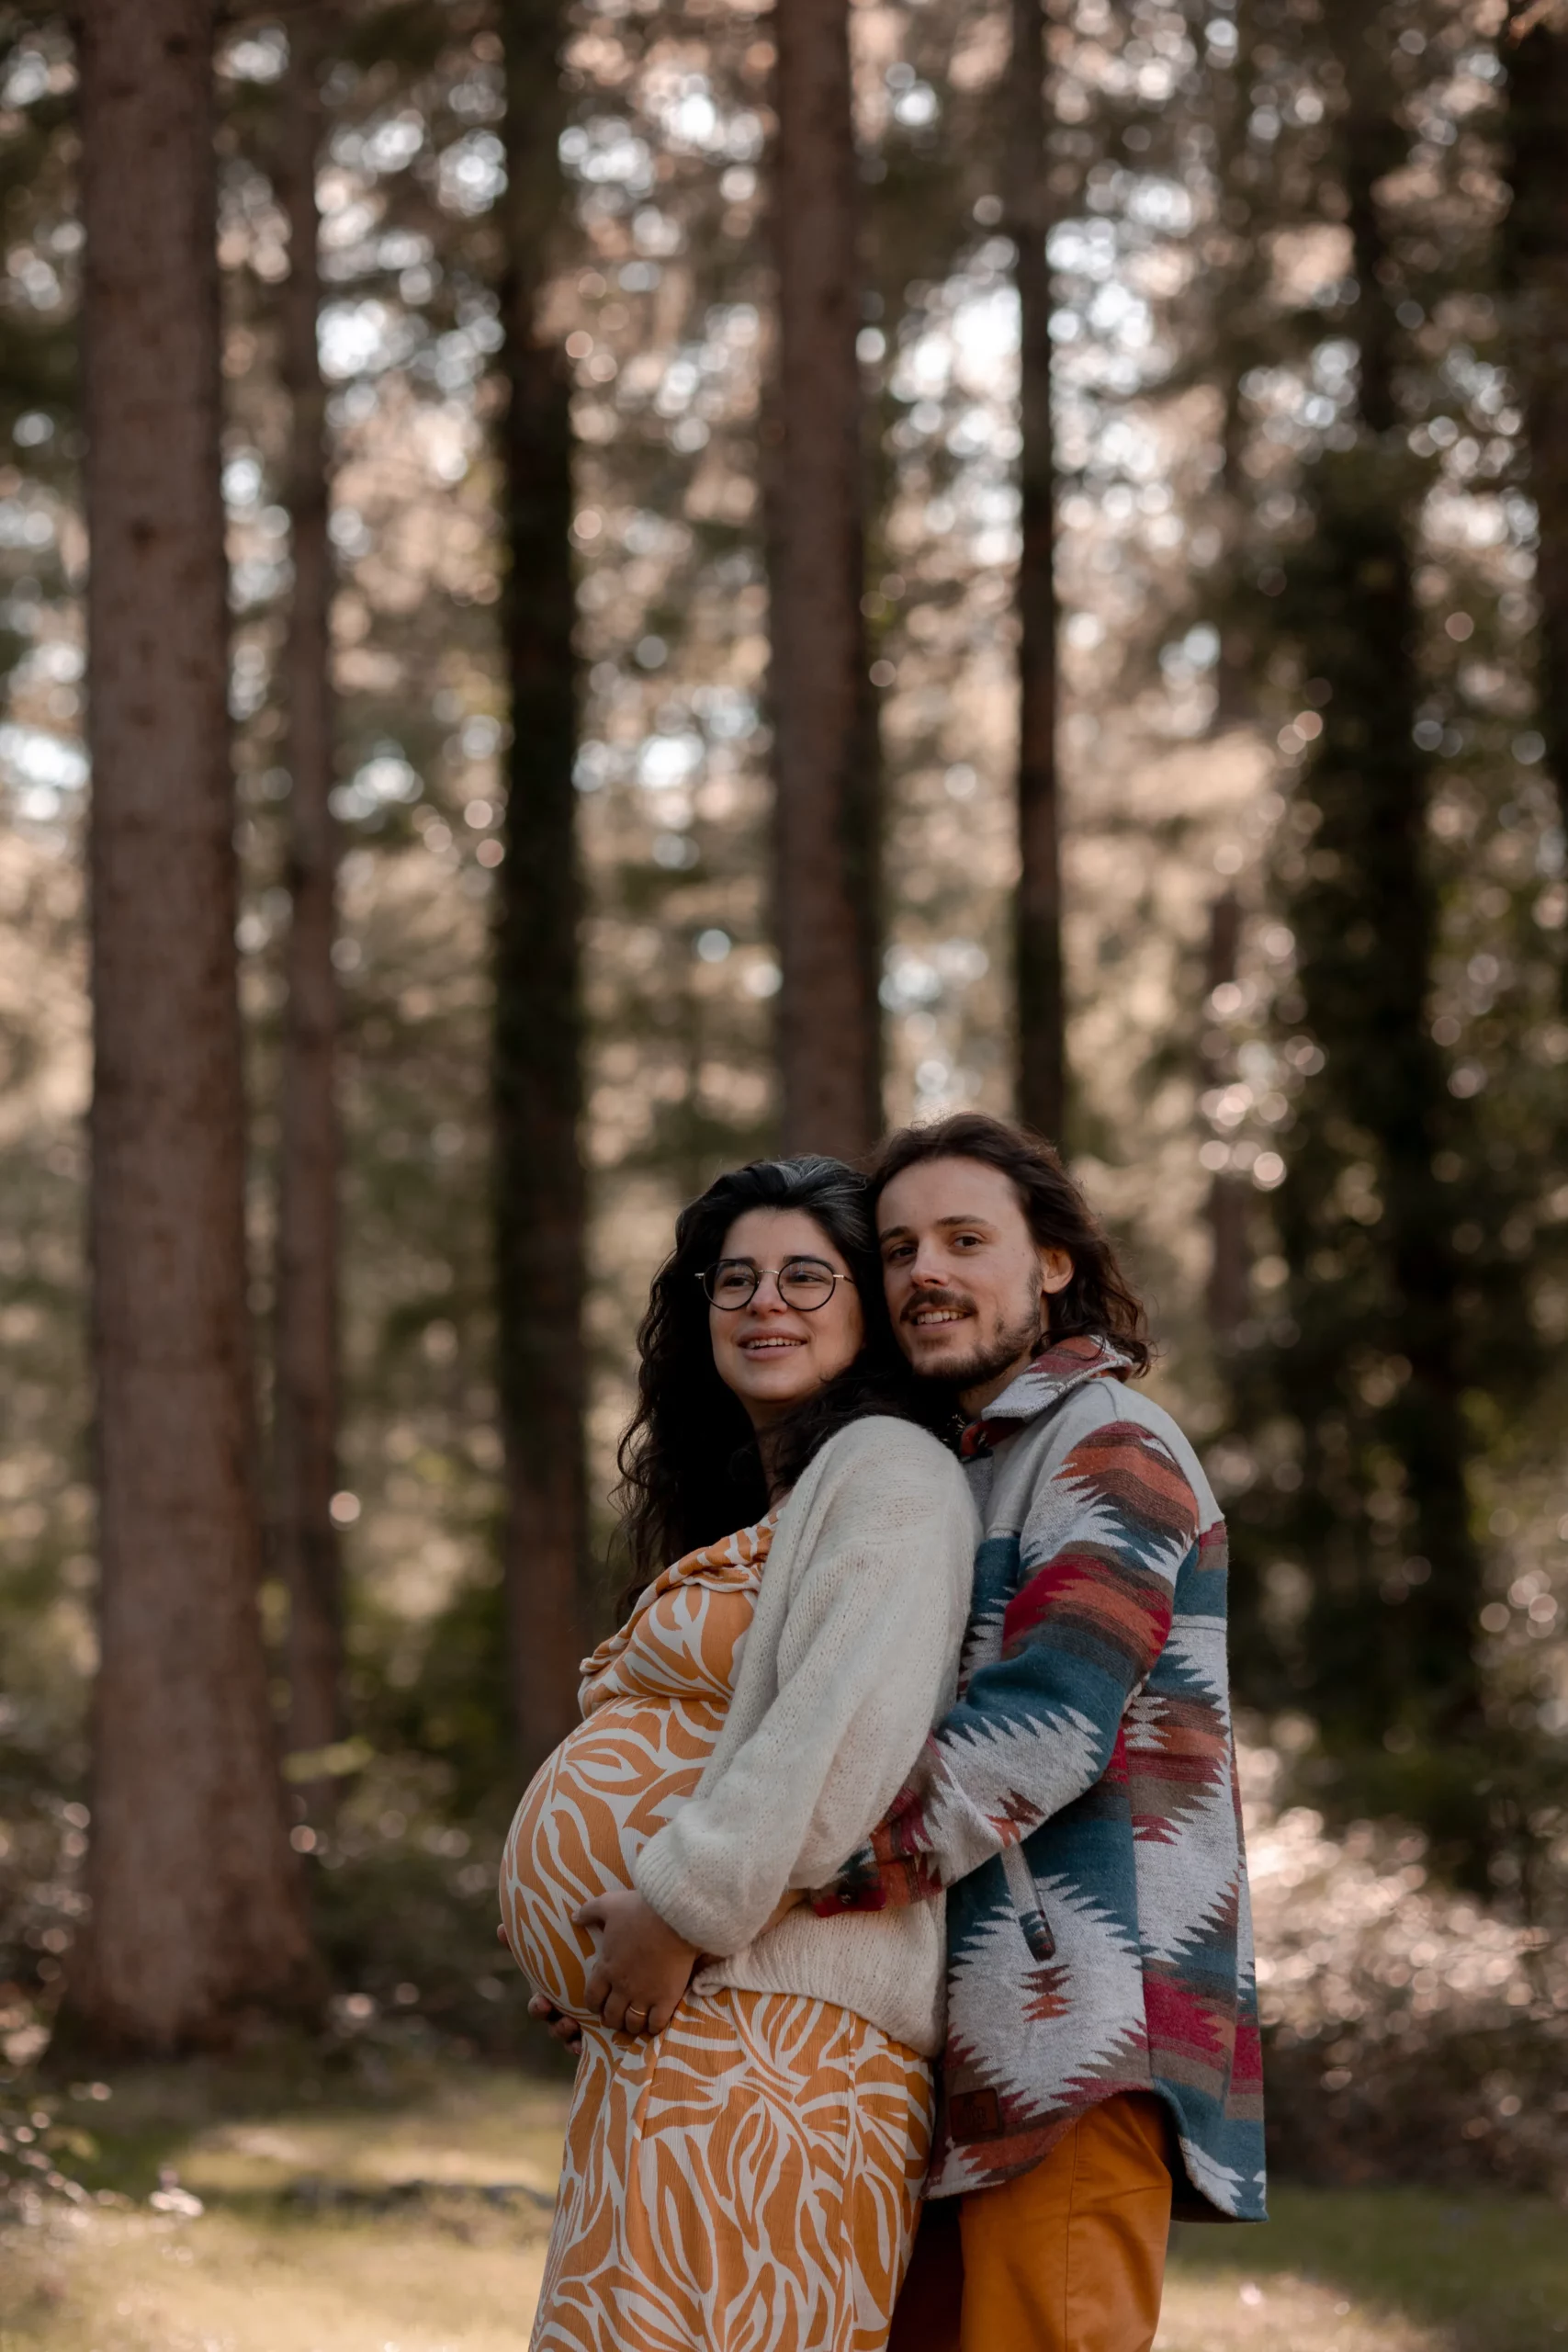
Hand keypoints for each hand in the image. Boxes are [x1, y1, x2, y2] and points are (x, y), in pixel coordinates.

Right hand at [498, 1921, 584, 2053]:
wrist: (614, 1963)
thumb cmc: (580, 1951)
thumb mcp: (560, 1943)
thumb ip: (530, 1938)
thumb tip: (500, 1928)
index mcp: (552, 1994)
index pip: (539, 2006)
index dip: (538, 2007)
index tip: (543, 2002)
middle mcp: (562, 2011)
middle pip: (554, 2025)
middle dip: (556, 2026)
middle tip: (566, 2022)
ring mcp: (578, 2023)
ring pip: (568, 2036)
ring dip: (568, 2034)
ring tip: (575, 2028)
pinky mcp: (597, 2031)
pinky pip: (588, 2044)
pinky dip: (582, 2046)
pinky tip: (585, 2043)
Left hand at [574, 1887, 697, 2035]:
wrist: (674, 1917)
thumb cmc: (639, 1910)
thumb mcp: (609, 1904)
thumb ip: (589, 1911)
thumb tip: (573, 1918)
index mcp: (606, 1967)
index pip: (592, 1997)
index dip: (594, 2005)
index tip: (599, 2005)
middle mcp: (622, 1987)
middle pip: (611, 2015)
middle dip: (612, 2019)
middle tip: (616, 2017)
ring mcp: (644, 1995)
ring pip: (632, 2023)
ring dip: (631, 2025)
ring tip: (634, 2023)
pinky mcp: (666, 1998)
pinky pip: (656, 2024)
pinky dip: (653, 2027)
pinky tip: (654, 2023)